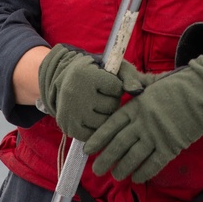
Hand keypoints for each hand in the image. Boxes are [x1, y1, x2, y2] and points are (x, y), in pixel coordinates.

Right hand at [38, 44, 156, 140]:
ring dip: (106, 115)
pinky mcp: (69, 127)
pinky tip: (93, 117)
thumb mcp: (112, 67)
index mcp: (85, 75)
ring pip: (104, 122)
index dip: (117, 86)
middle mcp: (75, 93)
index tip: (108, 83)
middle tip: (103, 95)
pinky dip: (96, 128)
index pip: (116, 88)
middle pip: (111, 106)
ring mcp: (71, 112)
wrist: (65, 78)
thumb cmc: (96, 72)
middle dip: (112, 101)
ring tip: (98, 105)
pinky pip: (93, 135)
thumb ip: (129, 76)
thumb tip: (138, 92)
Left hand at [84, 55, 202, 182]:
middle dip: (106, 159)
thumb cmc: (179, 86)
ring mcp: (157, 135)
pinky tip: (137, 178)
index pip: (112, 125)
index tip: (88, 150)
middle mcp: (143, 122)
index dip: (99, 139)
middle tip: (97, 170)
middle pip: (119, 144)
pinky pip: (153, 163)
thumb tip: (126, 88)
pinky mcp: (171, 145)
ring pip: (134, 157)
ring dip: (123, 169)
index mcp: (137, 105)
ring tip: (116, 176)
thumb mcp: (154, 83)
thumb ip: (138, 87)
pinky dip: (144, 172)